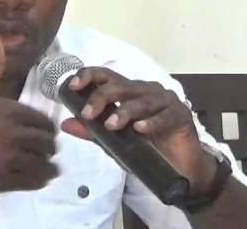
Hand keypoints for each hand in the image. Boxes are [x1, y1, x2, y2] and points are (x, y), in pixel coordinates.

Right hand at [0, 28, 57, 194]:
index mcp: (8, 109)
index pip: (42, 120)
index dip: (45, 127)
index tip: (44, 132)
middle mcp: (12, 133)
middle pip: (46, 142)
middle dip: (48, 146)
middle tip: (45, 150)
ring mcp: (7, 158)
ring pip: (43, 164)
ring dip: (47, 165)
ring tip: (46, 167)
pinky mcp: (0, 181)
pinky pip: (32, 181)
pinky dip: (39, 180)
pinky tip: (38, 178)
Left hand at [60, 67, 216, 194]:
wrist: (178, 171)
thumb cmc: (145, 149)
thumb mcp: (113, 142)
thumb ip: (91, 132)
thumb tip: (65, 124)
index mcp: (127, 92)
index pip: (106, 76)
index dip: (89, 76)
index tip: (73, 86)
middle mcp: (145, 91)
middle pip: (120, 86)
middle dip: (102, 97)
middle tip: (89, 114)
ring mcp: (164, 101)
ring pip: (141, 100)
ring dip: (124, 111)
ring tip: (112, 125)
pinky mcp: (181, 115)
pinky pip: (164, 116)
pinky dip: (151, 122)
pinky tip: (140, 129)